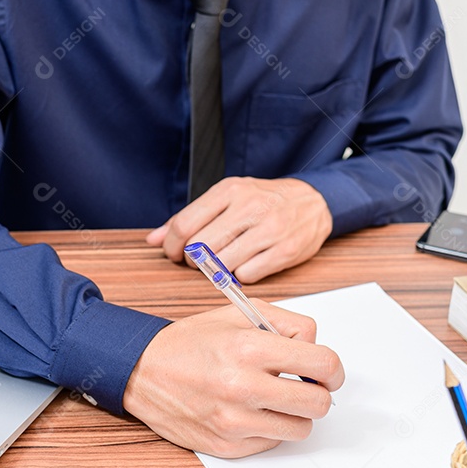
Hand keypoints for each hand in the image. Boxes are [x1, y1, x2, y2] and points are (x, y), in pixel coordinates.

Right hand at [123, 300, 344, 457]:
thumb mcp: (238, 314)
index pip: (323, 364)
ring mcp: (234, 422)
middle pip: (318, 403)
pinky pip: (272, 443)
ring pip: (300, 429)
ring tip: (274, 399)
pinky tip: (249, 412)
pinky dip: (268, 428)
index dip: (333, 369)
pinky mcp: (227, 446)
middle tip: (303, 386)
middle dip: (317, 393)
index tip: (327, 372)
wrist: (142, 372)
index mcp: (248, 348)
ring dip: (294, 414)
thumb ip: (286, 324)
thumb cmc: (191, 342)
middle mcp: (242, 387)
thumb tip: (316, 350)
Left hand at [145, 177, 332, 283]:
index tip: (174, 253)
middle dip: (193, 261)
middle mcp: (250, 207)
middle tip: (199, 261)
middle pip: (201, 248)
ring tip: (223, 263)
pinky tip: (245, 265)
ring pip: (222, 265)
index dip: (173, 246)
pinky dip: (240, 277)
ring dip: (216, 271)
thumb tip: (153, 239)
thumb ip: (188, 218)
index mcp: (230, 190)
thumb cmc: (264, 201)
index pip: (186, 225)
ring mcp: (269, 230)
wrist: (313, 202)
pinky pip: (247, 276)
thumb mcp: (227, 198)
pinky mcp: (284, 251)